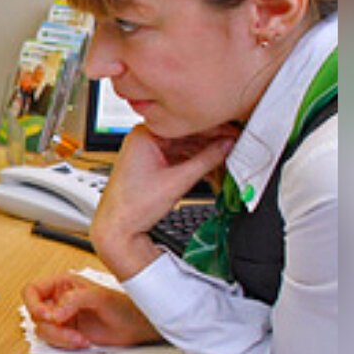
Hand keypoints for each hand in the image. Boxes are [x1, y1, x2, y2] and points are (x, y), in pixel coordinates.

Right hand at [22, 273, 160, 349]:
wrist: (135, 327)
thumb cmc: (123, 307)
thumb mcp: (99, 297)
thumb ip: (74, 300)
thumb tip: (55, 312)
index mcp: (62, 284)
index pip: (32, 290)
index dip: (33, 304)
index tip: (48, 315)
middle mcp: (58, 301)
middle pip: (34, 314)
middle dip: (51, 326)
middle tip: (66, 329)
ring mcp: (61, 319)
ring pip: (42, 331)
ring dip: (59, 338)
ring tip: (79, 338)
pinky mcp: (65, 335)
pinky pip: (52, 342)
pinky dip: (65, 345)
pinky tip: (81, 342)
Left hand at [90, 124, 236, 279]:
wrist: (117, 228)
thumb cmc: (134, 206)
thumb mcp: (177, 180)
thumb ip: (206, 160)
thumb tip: (227, 145)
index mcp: (144, 134)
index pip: (186, 126)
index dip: (214, 130)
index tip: (234, 133)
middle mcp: (142, 139)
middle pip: (185, 136)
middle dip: (211, 144)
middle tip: (236, 146)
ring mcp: (145, 151)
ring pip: (183, 148)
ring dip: (204, 156)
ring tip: (227, 160)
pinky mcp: (149, 164)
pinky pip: (176, 158)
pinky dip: (193, 164)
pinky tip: (211, 169)